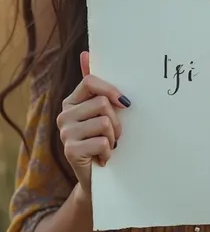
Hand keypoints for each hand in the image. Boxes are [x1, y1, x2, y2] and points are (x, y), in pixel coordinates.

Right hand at [56, 51, 130, 197]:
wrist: (97, 178)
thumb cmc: (102, 138)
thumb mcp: (101, 110)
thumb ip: (94, 85)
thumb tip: (86, 52)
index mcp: (70, 102)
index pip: (90, 81)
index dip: (111, 89)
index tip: (124, 102)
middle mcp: (63, 116)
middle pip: (102, 103)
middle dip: (116, 120)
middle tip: (114, 134)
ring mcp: (65, 134)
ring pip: (105, 122)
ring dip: (114, 136)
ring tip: (108, 145)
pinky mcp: (70, 151)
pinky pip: (103, 141)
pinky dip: (109, 151)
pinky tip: (103, 157)